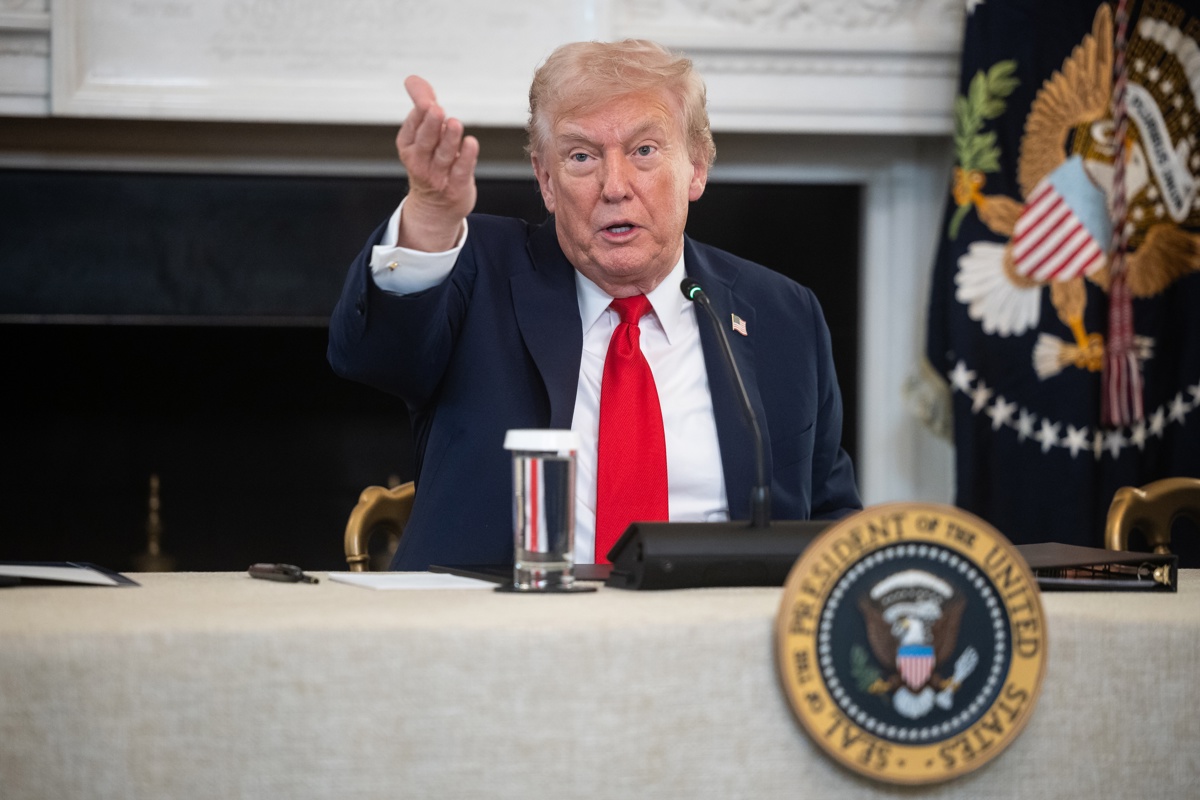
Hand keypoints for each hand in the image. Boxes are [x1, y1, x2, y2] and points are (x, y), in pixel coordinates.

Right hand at [394, 75, 479, 250]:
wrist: (435, 208)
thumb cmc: (430, 161)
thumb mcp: (421, 134)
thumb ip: (421, 104)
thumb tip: (412, 79)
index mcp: (408, 145)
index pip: (413, 125)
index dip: (421, 112)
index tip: (428, 99)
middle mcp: (419, 161)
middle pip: (426, 140)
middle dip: (431, 124)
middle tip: (436, 109)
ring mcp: (438, 176)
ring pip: (443, 155)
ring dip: (449, 139)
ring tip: (455, 124)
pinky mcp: (456, 187)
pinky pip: (461, 171)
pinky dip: (466, 157)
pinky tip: (471, 143)